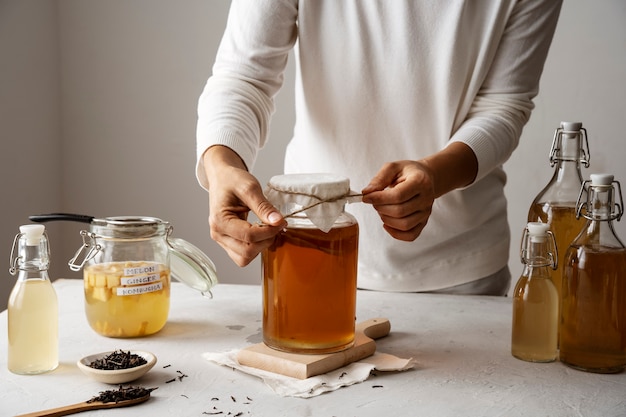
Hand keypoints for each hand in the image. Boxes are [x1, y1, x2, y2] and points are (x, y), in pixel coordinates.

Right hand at [203, 146, 286, 265]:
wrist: (222, 178)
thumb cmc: (232, 180)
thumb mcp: (249, 187)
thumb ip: (263, 206)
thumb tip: (277, 221)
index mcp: (219, 220)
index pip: (249, 236)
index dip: (269, 231)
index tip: (281, 221)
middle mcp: (218, 234)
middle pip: (247, 251)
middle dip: (266, 240)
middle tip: (276, 225)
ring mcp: (222, 240)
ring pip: (244, 258)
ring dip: (261, 247)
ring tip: (267, 229)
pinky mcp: (228, 243)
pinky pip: (243, 256)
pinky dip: (255, 248)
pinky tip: (261, 234)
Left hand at [361, 161, 434, 240]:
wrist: (425, 177)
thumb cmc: (408, 172)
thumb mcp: (393, 167)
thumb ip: (379, 179)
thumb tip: (367, 193)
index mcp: (420, 181)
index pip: (398, 196)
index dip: (379, 198)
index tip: (366, 197)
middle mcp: (426, 198)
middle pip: (399, 211)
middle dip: (380, 208)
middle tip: (374, 201)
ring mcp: (426, 212)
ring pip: (404, 225)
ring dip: (386, 219)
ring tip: (382, 209)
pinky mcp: (423, 222)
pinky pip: (410, 235)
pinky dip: (395, 233)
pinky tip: (387, 223)